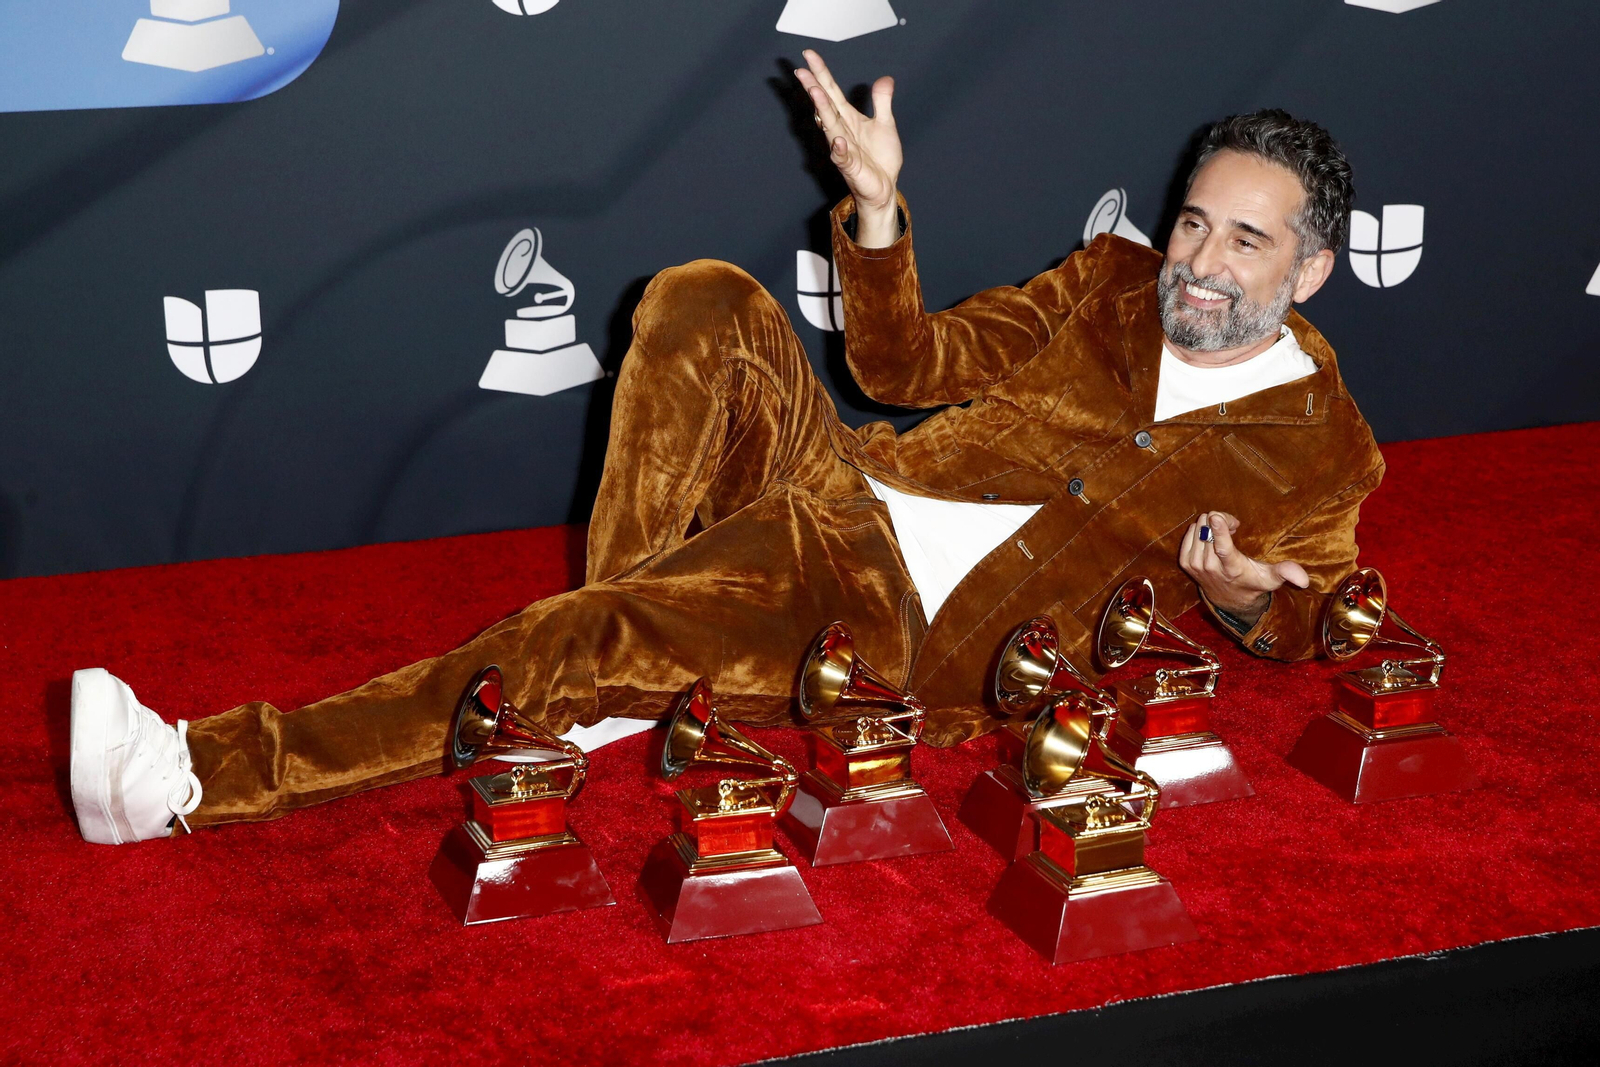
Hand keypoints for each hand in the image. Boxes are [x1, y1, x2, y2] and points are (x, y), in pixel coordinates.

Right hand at [794, 50, 901, 246]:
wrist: (884, 187)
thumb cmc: (880, 158)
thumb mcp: (885, 124)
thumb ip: (882, 101)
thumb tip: (885, 79)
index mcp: (848, 118)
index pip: (831, 91)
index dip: (821, 73)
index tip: (808, 55)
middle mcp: (841, 131)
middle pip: (825, 105)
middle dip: (814, 87)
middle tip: (801, 70)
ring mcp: (843, 148)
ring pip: (830, 127)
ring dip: (822, 110)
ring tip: (815, 93)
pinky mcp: (851, 167)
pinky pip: (843, 157)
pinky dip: (839, 149)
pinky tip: (837, 140)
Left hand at [1178, 511, 1309, 623]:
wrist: (1228, 599)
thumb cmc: (1253, 583)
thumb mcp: (1271, 579)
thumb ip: (1286, 573)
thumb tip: (1304, 580)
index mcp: (1232, 569)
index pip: (1223, 549)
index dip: (1219, 531)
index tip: (1217, 516)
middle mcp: (1211, 568)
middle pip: (1210, 531)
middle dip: (1223, 521)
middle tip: (1234, 527)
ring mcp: (1196, 566)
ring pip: (1199, 528)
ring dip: (1212, 525)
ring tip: (1223, 533)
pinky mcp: (1185, 562)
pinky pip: (1190, 533)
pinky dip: (1200, 529)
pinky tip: (1211, 536)